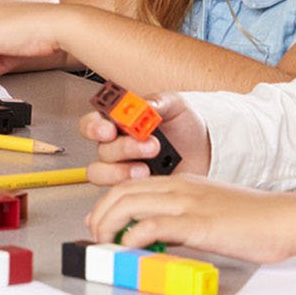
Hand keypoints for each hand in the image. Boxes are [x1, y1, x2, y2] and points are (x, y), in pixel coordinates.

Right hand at [79, 96, 211, 182]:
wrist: (204, 150)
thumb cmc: (183, 125)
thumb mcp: (174, 105)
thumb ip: (158, 102)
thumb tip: (145, 104)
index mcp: (117, 122)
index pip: (91, 124)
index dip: (94, 127)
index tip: (110, 129)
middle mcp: (114, 146)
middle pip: (101, 149)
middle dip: (123, 148)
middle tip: (149, 145)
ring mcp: (120, 169)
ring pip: (101, 173)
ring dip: (121, 172)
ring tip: (147, 169)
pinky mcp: (132, 188)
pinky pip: (119, 192)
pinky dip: (133, 187)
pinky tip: (152, 180)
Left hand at [85, 175, 295, 265]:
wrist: (285, 220)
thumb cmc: (254, 221)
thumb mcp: (210, 212)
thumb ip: (182, 220)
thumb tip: (156, 238)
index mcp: (182, 183)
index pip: (132, 185)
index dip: (108, 203)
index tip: (100, 222)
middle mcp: (180, 188)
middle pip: (122, 191)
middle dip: (100, 213)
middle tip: (94, 234)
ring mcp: (187, 204)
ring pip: (129, 203)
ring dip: (109, 224)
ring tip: (104, 243)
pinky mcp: (197, 224)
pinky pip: (152, 225)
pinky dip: (132, 237)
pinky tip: (128, 249)